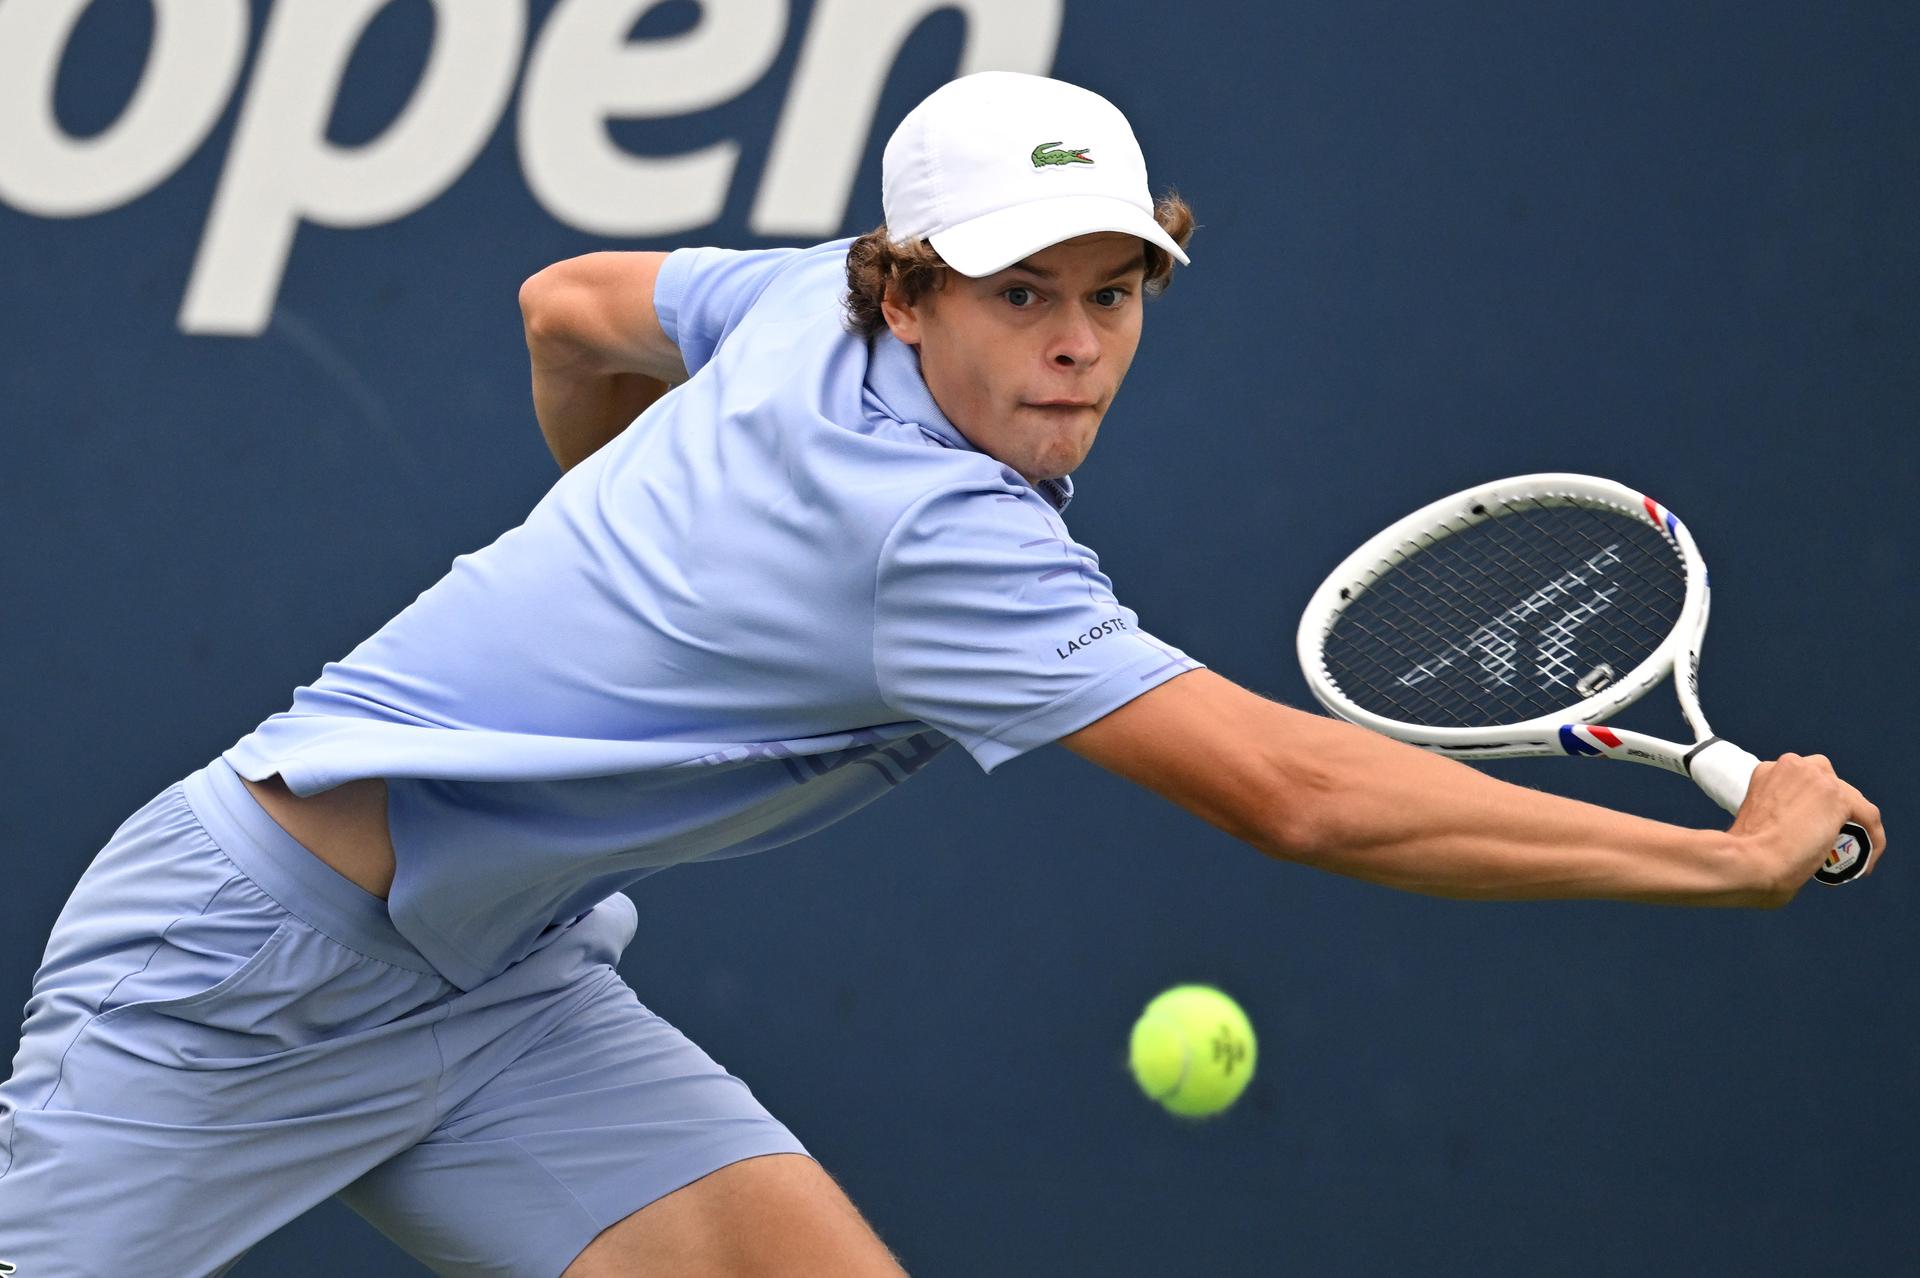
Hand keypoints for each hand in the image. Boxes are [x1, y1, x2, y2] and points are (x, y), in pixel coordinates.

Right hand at [1728, 753, 1885, 903]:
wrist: (1745, 862)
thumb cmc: (1742, 858)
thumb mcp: (1755, 826)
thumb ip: (1776, 821)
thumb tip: (1798, 844)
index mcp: (1767, 773)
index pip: (1802, 783)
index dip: (1809, 809)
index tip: (1807, 834)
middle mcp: (1792, 767)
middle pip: (1829, 785)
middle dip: (1833, 813)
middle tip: (1830, 843)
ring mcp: (1816, 779)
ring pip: (1852, 799)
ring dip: (1856, 825)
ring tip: (1853, 856)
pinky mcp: (1838, 798)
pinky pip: (1868, 816)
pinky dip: (1873, 840)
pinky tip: (1866, 864)